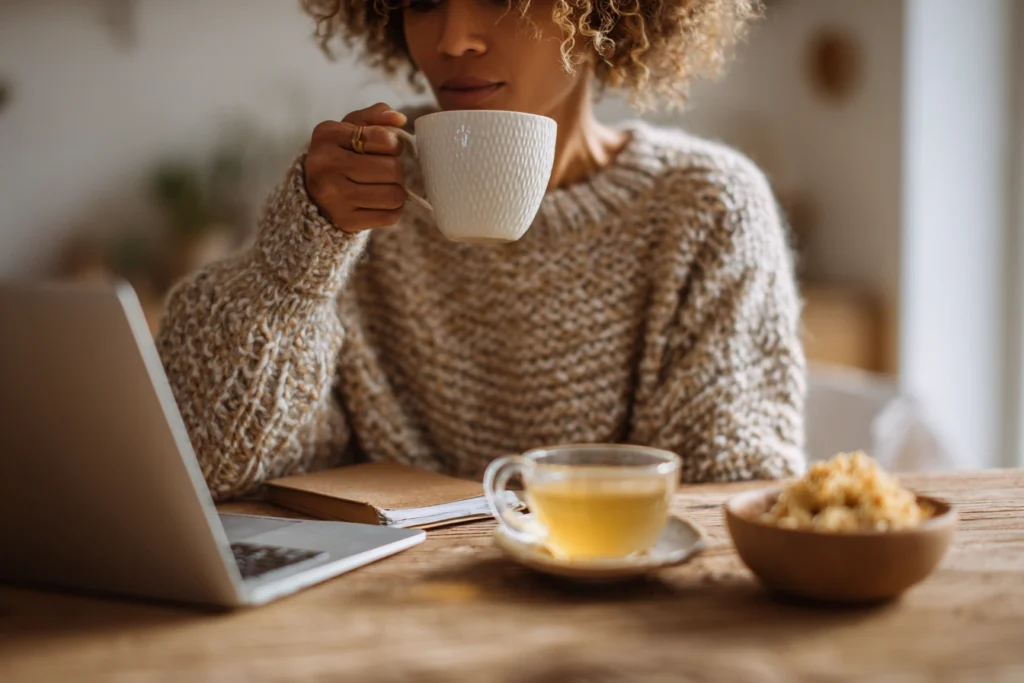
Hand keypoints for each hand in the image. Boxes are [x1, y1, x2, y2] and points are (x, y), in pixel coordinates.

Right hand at [303, 103, 408, 232]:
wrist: (315, 191)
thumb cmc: (342, 153)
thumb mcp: (352, 127)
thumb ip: (376, 116)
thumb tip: (399, 119)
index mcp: (328, 134)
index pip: (385, 139)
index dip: (394, 145)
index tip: (386, 149)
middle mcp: (325, 164)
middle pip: (392, 169)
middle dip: (396, 170)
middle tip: (384, 171)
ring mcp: (333, 196)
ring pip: (394, 195)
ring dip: (396, 191)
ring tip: (383, 186)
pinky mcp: (344, 220)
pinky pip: (390, 216)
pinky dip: (393, 210)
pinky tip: (379, 202)